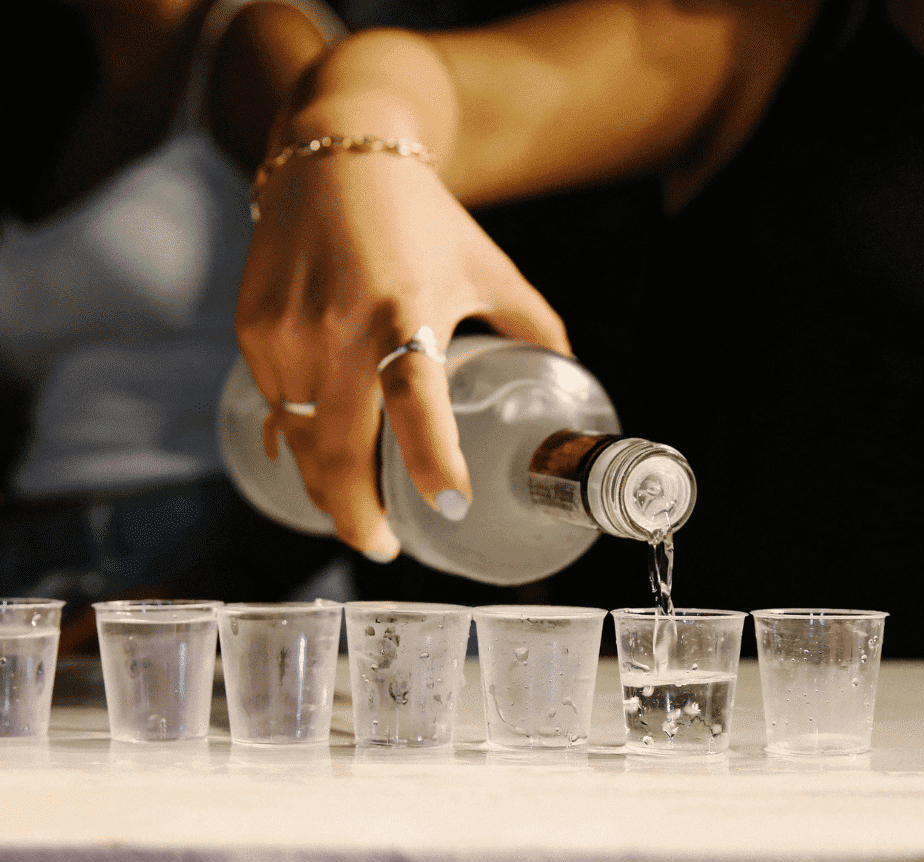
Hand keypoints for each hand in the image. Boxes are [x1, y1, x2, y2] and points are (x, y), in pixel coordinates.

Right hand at [235, 145, 568, 559]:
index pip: (413, 399)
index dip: (431, 458)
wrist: (332, 152)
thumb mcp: (488, 266)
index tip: (452, 508)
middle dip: (358, 517)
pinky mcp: (251, 330)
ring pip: (301, 444)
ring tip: (356, 507)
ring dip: (328, 487)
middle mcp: (335, 328)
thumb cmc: (421, 217)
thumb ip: (532, 324)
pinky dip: (299, 442)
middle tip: (384, 547)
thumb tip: (570, 373)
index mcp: (403, 310)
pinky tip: (319, 451)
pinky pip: (276, 410)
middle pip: (338, 452)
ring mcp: (284, 333)